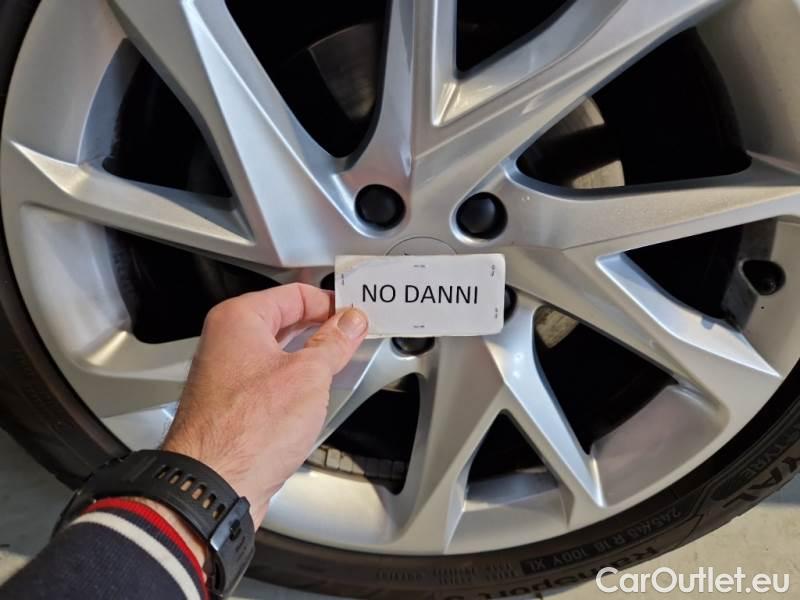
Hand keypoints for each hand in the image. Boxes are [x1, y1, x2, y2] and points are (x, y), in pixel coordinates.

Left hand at [161, 283, 367, 523]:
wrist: (214, 486)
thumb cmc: (244, 431)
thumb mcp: (308, 376)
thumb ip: (333, 343)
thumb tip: (349, 323)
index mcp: (238, 320)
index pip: (295, 294)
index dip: (330, 303)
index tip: (354, 315)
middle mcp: (225, 343)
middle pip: (285, 321)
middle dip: (322, 330)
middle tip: (353, 339)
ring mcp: (226, 376)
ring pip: (278, 354)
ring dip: (310, 360)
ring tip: (339, 368)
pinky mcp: (232, 407)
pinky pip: (270, 383)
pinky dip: (294, 385)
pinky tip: (314, 398)